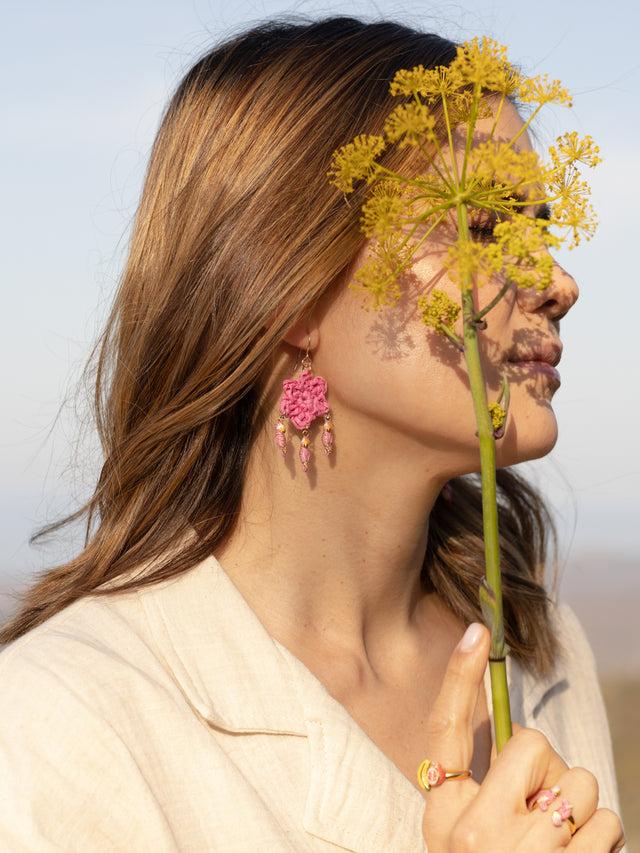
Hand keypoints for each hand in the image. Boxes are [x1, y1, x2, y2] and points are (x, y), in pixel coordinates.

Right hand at [421, 622, 625, 851]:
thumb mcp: (461, 836)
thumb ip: (481, 787)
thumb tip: (518, 737)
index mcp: (446, 816)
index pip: (446, 731)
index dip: (459, 677)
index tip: (475, 632)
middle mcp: (480, 834)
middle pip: (534, 746)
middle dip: (546, 769)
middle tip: (535, 808)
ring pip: (580, 781)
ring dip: (579, 805)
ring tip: (558, 839)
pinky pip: (608, 822)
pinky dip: (603, 836)